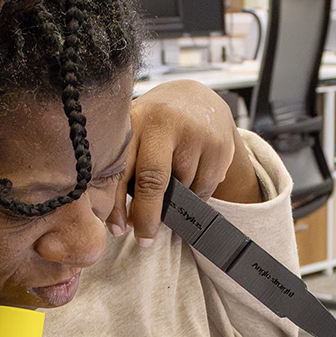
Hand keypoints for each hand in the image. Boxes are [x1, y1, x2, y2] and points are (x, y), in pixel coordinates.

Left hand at [112, 80, 260, 243]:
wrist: (199, 98)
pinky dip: (195, 195)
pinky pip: (204, 188)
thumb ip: (127, 169)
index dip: (116, 204)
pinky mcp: (219, 145)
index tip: (116, 229)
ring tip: (173, 189)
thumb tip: (124, 222)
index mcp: (136, 121)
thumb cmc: (159, 125)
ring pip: (182, 189)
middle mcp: (165, 122)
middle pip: (153, 181)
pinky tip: (191, 182)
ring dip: (175, 203)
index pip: (122, 168)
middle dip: (147, 216)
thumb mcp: (138, 134)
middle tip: (145, 239)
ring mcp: (195, 133)